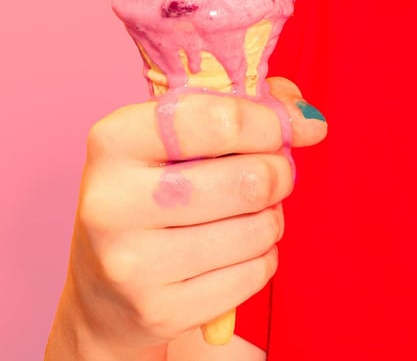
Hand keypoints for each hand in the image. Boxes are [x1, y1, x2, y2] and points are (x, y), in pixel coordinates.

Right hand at [46, 77, 325, 359]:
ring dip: (271, 219)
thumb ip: (242, 109)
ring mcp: (132, 264)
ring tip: (247, 215)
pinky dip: (262, 258)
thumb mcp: (177, 139)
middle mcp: (112, 202)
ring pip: (259, 229)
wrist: (106, 292)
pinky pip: (255, 273)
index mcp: (115, 141)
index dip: (272, 122)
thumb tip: (307, 119)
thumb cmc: (155, 194)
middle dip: (279, 174)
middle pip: (250, 179)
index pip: (218, 121)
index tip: (296, 126)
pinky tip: (235, 252)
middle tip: (271, 176)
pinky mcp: (159, 310)